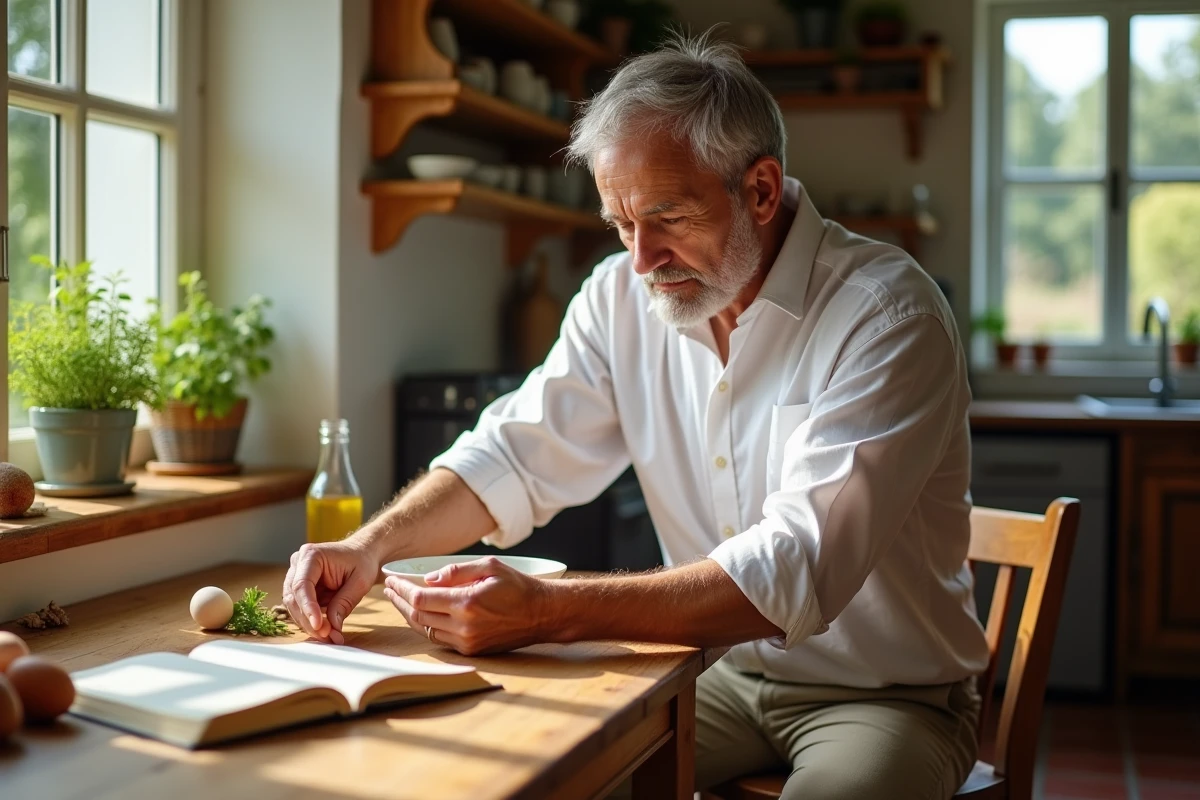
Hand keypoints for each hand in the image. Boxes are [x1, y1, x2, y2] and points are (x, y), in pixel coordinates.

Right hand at [282, 540, 379, 643]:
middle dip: (309, 620)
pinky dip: (311, 620)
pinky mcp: (300, 587)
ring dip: (309, 623)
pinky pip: (300, 607)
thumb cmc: (362, 562)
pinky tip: (326, 630)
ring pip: (294, 606)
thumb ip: (344, 603)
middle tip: (327, 636)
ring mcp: (296, 575)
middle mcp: (298, 563)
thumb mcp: (360, 582)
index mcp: (311, 556)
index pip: (302, 585)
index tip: (318, 626)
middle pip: (294, 598)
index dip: (308, 608)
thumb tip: (332, 628)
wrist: (362, 554)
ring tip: (329, 636)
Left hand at [383, 556, 552, 655]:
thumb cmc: (518, 587)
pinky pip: (439, 639)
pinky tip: (420, 615)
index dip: (402, 590)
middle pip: (418, 616)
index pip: (421, 598)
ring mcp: (467, 642)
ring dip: (409, 615)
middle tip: (390, 589)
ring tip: (400, 601)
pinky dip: (426, 626)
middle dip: (399, 601)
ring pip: (425, 630)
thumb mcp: (489, 567)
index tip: (392, 580)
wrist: (541, 614)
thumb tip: (428, 579)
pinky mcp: (471, 650)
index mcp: (467, 603)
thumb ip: (456, 572)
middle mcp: (464, 626)